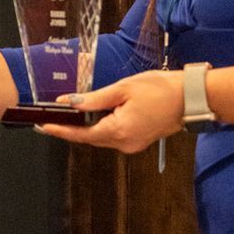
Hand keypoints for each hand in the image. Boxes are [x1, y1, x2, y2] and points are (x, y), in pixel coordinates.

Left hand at [36, 71, 184, 153]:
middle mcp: (124, 144)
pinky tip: (96, 115)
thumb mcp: (122, 89)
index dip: (60, 130)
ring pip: (102, 137)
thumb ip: (93, 99)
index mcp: (118, 132)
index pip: (81, 135)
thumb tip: (68, 103)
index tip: (43, 126)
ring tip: (70, 114)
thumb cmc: (160, 89)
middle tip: (51, 118)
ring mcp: (132, 145)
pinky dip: (102, 126)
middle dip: (71, 128)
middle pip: (90, 138)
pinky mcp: (138, 141)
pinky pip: (113, 135)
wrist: (190, 98)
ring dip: (87, 127)